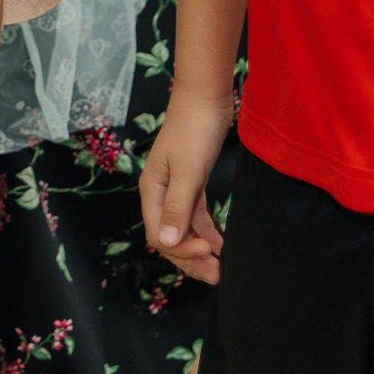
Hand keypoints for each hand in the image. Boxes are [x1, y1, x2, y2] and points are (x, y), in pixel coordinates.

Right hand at [138, 92, 231, 283]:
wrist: (205, 98)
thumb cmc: (194, 130)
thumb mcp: (188, 171)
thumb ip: (179, 208)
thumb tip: (169, 244)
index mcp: (152, 191)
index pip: (160, 235)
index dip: (182, 250)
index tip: (208, 251)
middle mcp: (160, 194)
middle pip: (170, 237)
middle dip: (190, 259)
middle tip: (217, 275)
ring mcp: (176, 189)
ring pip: (184, 230)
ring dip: (199, 249)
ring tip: (219, 268)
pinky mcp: (192, 183)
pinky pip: (196, 216)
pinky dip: (207, 232)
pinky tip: (220, 244)